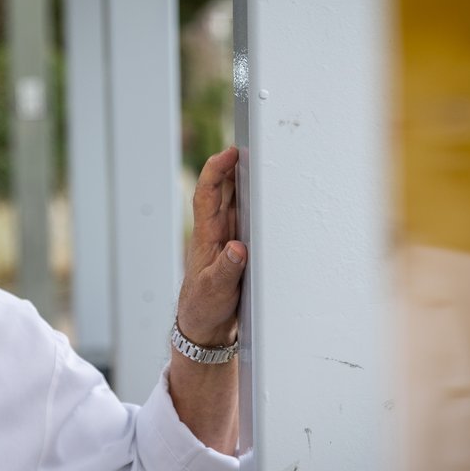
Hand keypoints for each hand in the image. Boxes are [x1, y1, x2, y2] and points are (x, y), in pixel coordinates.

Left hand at [177, 146, 246, 345]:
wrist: (205, 326)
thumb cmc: (205, 307)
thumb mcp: (217, 290)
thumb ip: (227, 269)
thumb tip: (238, 247)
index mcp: (206, 236)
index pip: (207, 195)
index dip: (215, 170)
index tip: (229, 153)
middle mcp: (214, 232)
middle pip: (221, 190)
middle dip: (232, 165)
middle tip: (249, 144)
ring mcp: (225, 238)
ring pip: (233, 201)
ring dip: (242, 181)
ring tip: (259, 160)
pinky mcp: (236, 247)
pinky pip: (244, 217)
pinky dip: (252, 202)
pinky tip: (265, 194)